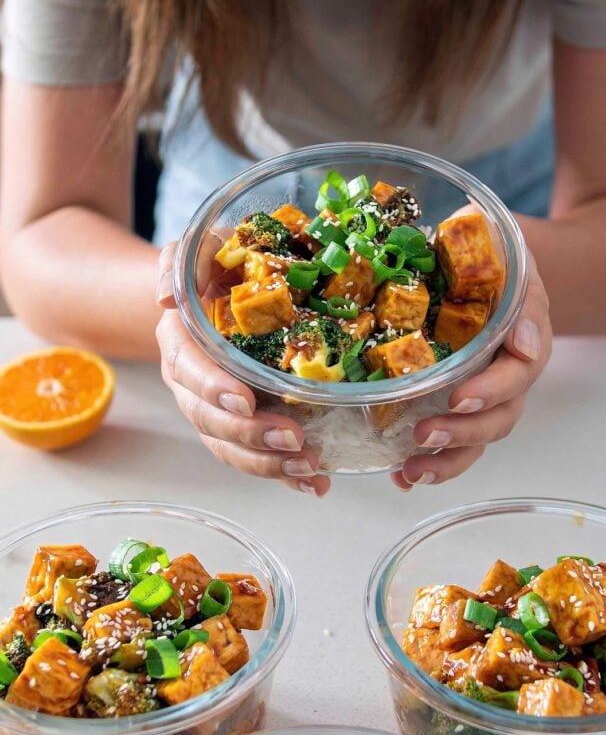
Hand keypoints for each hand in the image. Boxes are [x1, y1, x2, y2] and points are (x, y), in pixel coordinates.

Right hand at [155, 243, 330, 496]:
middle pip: (210, 419)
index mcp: (181, 341)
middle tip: (294, 438)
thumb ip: (180, 263)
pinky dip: (283, 475)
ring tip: (310, 466)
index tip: (244, 398)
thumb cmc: (215, 268)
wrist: (216, 292)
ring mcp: (214, 410)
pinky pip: (254, 458)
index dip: (213, 388)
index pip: (189, 369)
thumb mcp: (199, 250)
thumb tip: (164, 295)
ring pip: (230, 448)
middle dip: (251, 434)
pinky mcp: (241, 426)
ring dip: (268, 463)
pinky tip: (313, 484)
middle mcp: (191, 384)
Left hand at [392, 251, 551, 489]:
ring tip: (410, 472)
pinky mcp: (456, 408)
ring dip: (445, 462)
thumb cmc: (499, 263)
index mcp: (525, 346)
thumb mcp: (516, 263)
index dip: (490, 392)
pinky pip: (449, 445)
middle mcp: (508, 381)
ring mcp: (482, 399)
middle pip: (497, 421)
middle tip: (424, 435)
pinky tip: (399, 477)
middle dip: (462, 434)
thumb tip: (525, 343)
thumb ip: (524, 297)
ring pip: (475, 442)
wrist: (489, 266)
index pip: (517, 377)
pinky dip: (427, 464)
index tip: (459, 397)